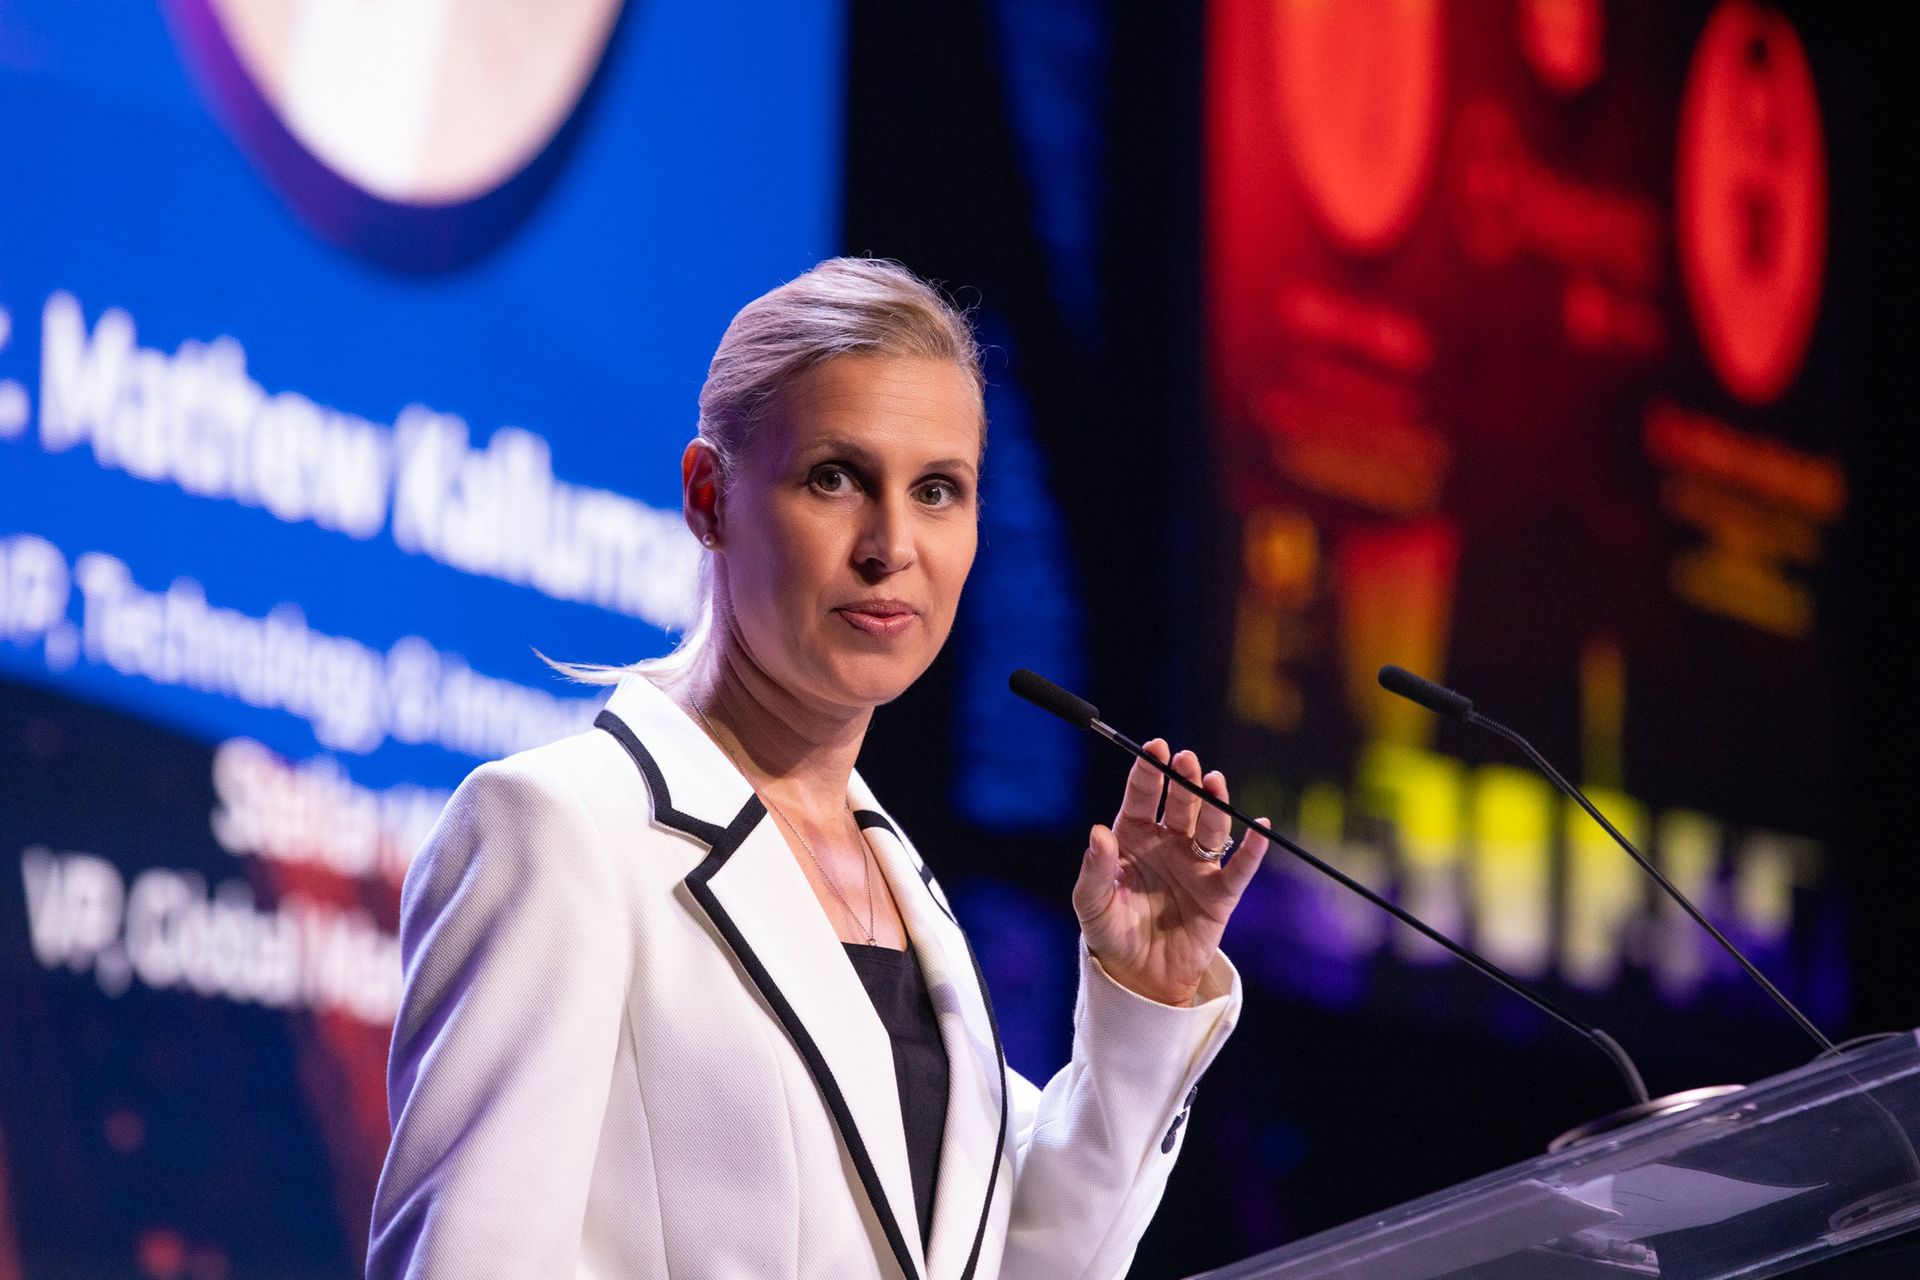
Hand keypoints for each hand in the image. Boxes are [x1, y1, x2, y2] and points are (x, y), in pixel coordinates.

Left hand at [1072, 740, 1270, 1005]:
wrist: (1139, 978)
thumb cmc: (1111, 933)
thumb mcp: (1092, 904)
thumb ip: (1094, 870)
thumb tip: (1098, 833)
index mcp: (1134, 837)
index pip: (1143, 796)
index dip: (1149, 770)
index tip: (1155, 747)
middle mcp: (1168, 844)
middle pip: (1181, 804)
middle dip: (1185, 780)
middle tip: (1187, 761)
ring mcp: (1196, 866)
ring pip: (1210, 828)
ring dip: (1214, 805)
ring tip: (1214, 783)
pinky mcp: (1219, 895)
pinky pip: (1239, 869)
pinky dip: (1252, 849)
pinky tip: (1259, 828)